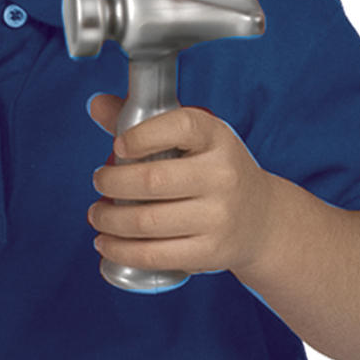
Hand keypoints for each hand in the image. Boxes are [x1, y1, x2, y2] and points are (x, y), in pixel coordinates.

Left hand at [85, 96, 281, 281]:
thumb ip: (144, 124)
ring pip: (146, 222)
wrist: (262, 220)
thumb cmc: (213, 173)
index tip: (119, 145)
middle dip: (111, 183)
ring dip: (108, 219)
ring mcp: (219, 216)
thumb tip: (96, 104)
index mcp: (216, 139)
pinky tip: (105, 243)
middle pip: (152, 180)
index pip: (182, 126)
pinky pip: (154, 255)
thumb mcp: (193, 142)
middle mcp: (222, 175)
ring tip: (97, 214)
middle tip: (99, 183)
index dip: (142, 135)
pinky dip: (120, 250)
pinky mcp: (210, 251)